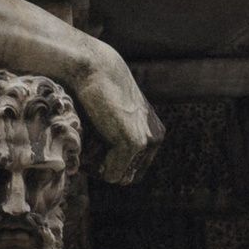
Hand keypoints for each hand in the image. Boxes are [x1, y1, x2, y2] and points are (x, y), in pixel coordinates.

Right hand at [80, 57, 164, 184]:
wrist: (95, 70)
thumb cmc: (96, 94)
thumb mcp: (113, 120)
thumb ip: (116, 140)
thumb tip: (110, 175)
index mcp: (154, 133)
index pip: (133, 172)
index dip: (112, 166)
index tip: (98, 149)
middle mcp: (155, 138)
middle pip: (126, 177)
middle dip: (108, 169)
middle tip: (93, 144)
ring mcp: (147, 141)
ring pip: (119, 177)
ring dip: (102, 167)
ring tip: (93, 138)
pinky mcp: (134, 143)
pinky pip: (112, 175)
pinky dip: (98, 164)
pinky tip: (94, 138)